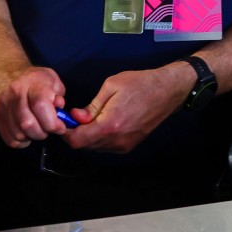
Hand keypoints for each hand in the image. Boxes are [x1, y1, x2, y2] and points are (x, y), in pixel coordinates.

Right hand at [0, 65, 68, 147]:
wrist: (2, 72)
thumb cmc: (32, 78)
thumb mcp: (51, 79)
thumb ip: (58, 95)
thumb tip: (58, 109)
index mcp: (32, 82)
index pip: (41, 105)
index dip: (53, 122)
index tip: (59, 126)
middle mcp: (14, 94)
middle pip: (28, 124)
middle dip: (43, 132)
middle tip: (47, 127)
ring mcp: (2, 107)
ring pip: (19, 134)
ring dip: (32, 136)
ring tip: (36, 127)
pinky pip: (10, 140)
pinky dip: (22, 141)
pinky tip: (25, 131)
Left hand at [65, 64, 191, 153]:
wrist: (167, 91)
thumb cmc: (140, 84)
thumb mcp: (111, 86)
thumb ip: (92, 106)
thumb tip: (75, 117)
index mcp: (110, 124)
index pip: (78, 141)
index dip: (66, 132)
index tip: (64, 120)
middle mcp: (117, 140)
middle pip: (84, 146)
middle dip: (76, 133)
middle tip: (76, 116)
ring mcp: (124, 145)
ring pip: (95, 147)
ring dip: (87, 136)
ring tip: (90, 117)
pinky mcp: (129, 145)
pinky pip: (106, 146)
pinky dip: (99, 137)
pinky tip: (103, 122)